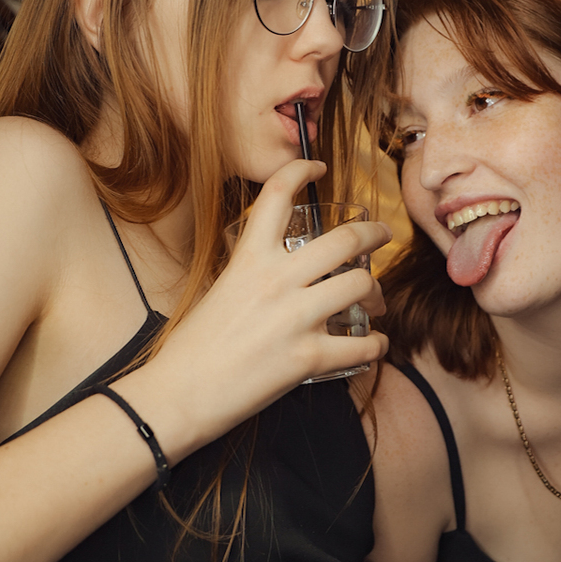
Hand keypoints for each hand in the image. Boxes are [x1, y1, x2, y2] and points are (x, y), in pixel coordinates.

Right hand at [124, 159, 390, 456]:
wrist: (178, 394)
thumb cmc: (193, 346)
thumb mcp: (220, 289)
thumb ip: (252, 271)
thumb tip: (284, 268)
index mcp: (249, 258)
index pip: (277, 193)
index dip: (303, 170)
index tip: (319, 166)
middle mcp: (276, 280)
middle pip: (345, 239)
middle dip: (374, 232)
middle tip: (381, 233)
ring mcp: (294, 318)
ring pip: (361, 286)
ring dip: (376, 293)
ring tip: (375, 302)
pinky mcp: (307, 358)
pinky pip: (361, 346)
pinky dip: (375, 346)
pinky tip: (373, 345)